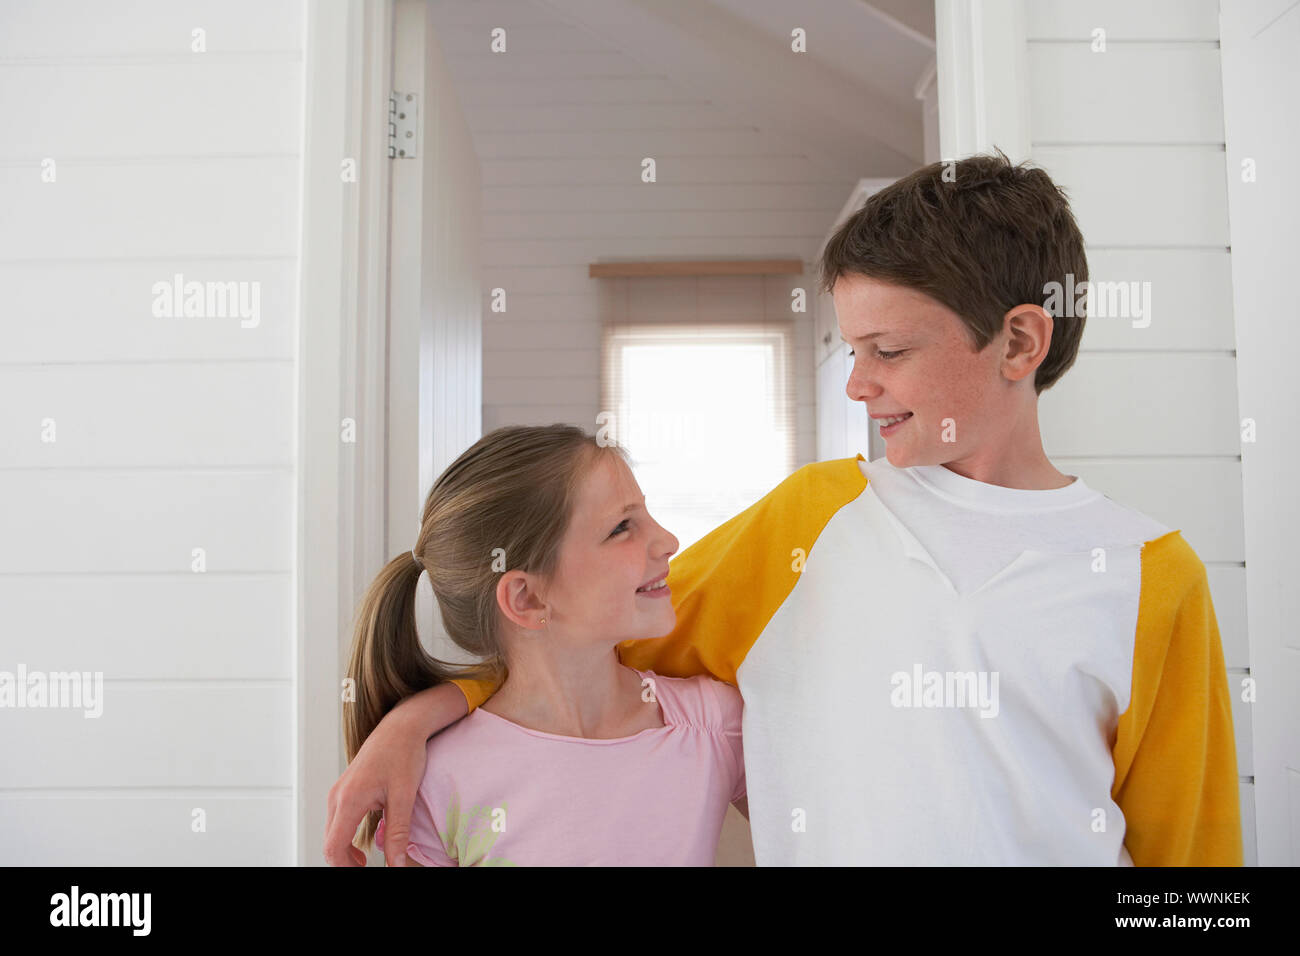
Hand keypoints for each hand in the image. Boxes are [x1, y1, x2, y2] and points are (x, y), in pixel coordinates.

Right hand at [324, 706, 429, 865]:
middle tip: (365, 869)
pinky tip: (364, 842)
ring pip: (333, 832)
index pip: (334, 847)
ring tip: (365, 861)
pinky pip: (338, 821)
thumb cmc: (404, 755)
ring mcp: (338, 792)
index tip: (363, 871)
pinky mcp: (344, 789)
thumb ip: (397, 835)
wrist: (401, 726)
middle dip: (345, 862)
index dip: (345, 867)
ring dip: (345, 851)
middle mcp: (337, 796)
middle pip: (330, 843)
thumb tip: (396, 864)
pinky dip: (346, 836)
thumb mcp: (404, 798)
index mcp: (349, 800)